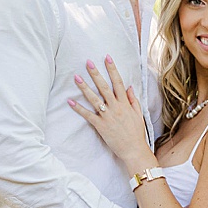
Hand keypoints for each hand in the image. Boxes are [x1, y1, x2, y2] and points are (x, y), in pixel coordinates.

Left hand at [69, 57, 153, 173]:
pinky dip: (78, 109)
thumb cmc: (136, 132)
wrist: (133, 149)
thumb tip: (129, 87)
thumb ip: (132, 100)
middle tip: (88, 62)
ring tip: (76, 77)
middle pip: (104, 87)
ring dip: (84, 88)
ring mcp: (107, 116)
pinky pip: (88, 115)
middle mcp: (116, 107)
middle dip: (96, 74)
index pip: (118, 82)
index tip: (107, 57)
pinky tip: (70, 102)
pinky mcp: (100, 126)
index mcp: (125, 103)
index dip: (112, 69)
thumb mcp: (138, 113)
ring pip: (95, 99)